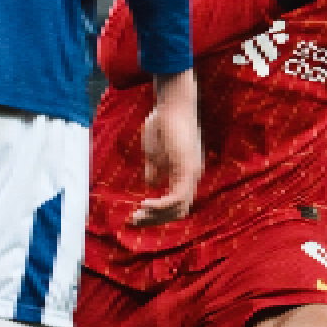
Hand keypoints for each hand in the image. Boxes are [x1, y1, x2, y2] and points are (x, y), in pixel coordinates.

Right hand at [131, 70, 202, 225]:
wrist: (172, 104)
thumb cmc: (163, 124)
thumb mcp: (155, 153)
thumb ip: (155, 170)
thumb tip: (151, 185)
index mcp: (186, 173)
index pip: (176, 204)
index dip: (157, 213)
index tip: (136, 213)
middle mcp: (193, 176)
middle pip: (178, 211)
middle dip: (155, 220)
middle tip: (133, 221)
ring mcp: (192, 174)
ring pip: (179, 208)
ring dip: (156, 216)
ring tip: (136, 216)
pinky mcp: (188, 169)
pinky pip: (177, 197)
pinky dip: (161, 206)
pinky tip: (145, 204)